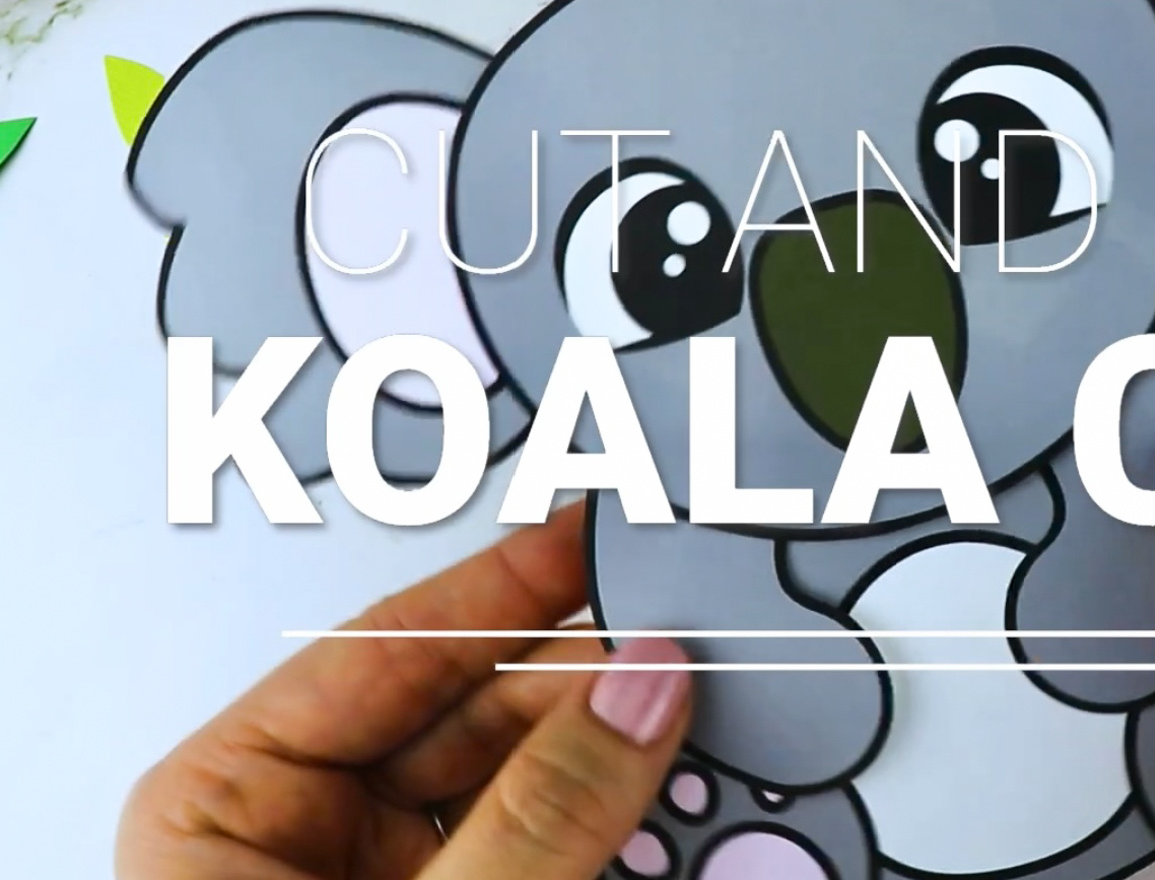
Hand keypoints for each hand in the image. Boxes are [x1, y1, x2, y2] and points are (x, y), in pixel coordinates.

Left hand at [117, 506, 693, 879]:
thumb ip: (535, 816)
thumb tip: (639, 691)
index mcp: (230, 801)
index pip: (391, 646)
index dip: (507, 583)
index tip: (600, 532)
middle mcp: (305, 835)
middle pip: (478, 711)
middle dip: (590, 683)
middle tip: (690, 648)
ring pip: (529, 780)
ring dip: (616, 754)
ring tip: (699, 726)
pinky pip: (552, 846)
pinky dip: (617, 822)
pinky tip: (672, 798)